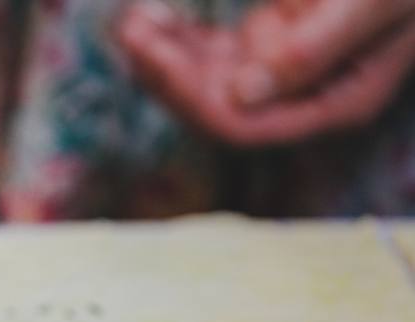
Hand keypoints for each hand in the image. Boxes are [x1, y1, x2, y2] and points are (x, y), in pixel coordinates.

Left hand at [118, 0, 414, 145]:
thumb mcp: (373, 4)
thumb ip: (312, 53)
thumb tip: (241, 97)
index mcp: (335, 103)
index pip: (245, 126)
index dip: (192, 96)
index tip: (156, 55)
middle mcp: (302, 100)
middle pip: (215, 108)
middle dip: (168, 74)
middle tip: (133, 29)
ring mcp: (284, 74)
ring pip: (206, 81)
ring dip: (167, 55)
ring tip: (136, 22)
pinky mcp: (272, 44)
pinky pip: (214, 53)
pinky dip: (183, 37)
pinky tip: (156, 17)